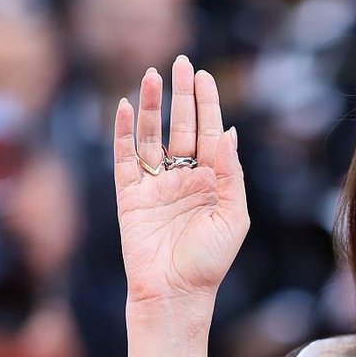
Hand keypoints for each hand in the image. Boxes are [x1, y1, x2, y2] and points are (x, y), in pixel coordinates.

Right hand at [114, 56, 247, 310]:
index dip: (207, 105)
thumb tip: (229, 133)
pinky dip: (122, 132)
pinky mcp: (130, 196)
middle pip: (182, 127)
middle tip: (181, 63)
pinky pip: (124, 157)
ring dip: (150, 106)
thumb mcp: (233, 216)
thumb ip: (230, 174)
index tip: (204, 76)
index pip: (210, 134)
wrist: (175, 293)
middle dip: (181, 96)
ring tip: (152, 75)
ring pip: (151, 136)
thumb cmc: (210, 262)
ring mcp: (156, 186)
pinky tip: (122, 106)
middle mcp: (184, 179)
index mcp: (213, 183)